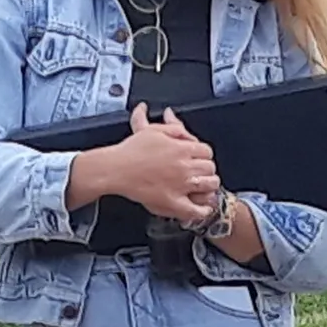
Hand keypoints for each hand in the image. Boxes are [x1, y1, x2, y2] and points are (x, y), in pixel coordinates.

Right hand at [113, 104, 220, 222]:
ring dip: (209, 186)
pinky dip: (203, 210)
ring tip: (204, 187)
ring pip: (209, 186)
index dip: (204, 155)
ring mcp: (180, 186)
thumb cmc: (130, 151)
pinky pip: (195, 210)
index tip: (199, 158)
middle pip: (210, 168)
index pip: (206, 151)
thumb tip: (172, 116)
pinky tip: (203, 208)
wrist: (116, 169)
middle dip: (207, 169)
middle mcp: (184, 167)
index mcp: (182, 149)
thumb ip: (170, 126)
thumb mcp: (153, 130)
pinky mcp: (172, 202)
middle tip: (201, 172)